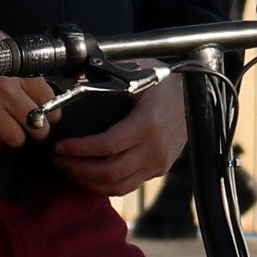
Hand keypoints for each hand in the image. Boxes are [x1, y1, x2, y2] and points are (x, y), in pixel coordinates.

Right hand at [0, 11, 50, 149]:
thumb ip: (11, 54)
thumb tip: (24, 68)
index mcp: (16, 69)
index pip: (48, 99)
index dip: (50, 110)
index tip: (47, 114)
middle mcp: (6, 92)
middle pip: (36, 125)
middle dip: (36, 128)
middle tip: (29, 126)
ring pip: (15, 139)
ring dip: (14, 136)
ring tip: (7, 130)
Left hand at [50, 71, 187, 199]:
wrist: (198, 98)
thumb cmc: (167, 83)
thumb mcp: (141, 71)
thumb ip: (113, 73)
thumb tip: (80, 73)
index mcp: (148, 123)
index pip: (108, 146)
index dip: (80, 149)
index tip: (60, 146)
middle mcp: (155, 148)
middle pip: (110, 171)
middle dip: (78, 169)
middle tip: (58, 160)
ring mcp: (158, 162)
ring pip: (119, 186)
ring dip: (88, 182)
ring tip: (68, 170)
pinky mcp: (159, 169)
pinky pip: (128, 185)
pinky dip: (105, 185)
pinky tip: (88, 176)